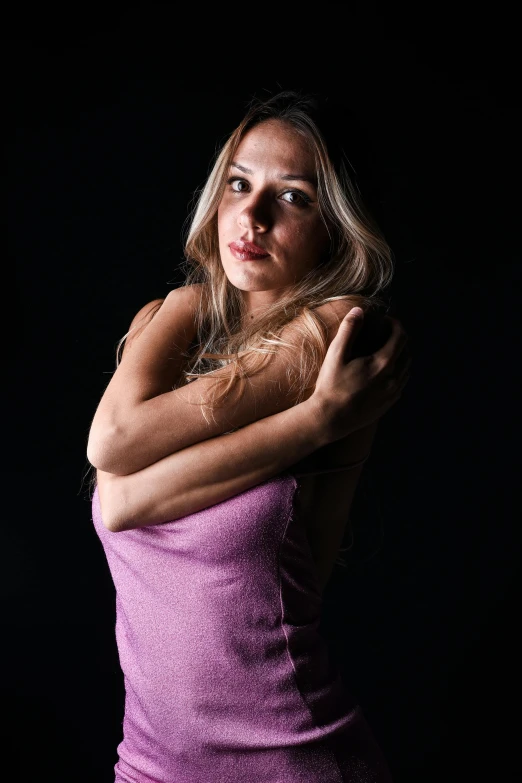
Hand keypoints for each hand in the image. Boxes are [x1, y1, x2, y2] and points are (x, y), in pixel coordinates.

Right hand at [312, 307, 411, 442]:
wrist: (329, 419)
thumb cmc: (330, 386)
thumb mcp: (336, 354)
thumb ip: (349, 329)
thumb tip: (359, 310)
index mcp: (383, 363)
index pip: (401, 336)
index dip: (395, 324)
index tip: (386, 320)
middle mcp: (393, 378)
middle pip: (407, 351)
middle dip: (399, 339)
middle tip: (386, 332)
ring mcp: (392, 393)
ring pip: (407, 369)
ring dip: (400, 356)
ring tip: (386, 350)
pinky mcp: (388, 404)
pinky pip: (401, 384)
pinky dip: (398, 372)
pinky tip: (384, 372)